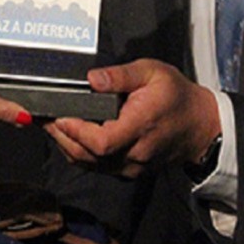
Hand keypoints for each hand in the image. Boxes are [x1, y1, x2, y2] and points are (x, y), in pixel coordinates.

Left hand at [43, 59, 219, 177]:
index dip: (75, 131)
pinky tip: (70, 135)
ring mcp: (131, 166)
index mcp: (141, 126)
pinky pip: (96, 166)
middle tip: (44, 117)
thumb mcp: (152, 72)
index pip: (101, 141)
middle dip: (61, 137)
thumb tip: (92, 78)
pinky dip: (79, 153)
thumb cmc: (176, 97)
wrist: (199, 126)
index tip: (58, 116)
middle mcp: (135, 152)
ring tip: (51, 124)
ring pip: (89, 164)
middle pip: (88, 156)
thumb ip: (120, 75)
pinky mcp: (127, 171)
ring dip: (66, 145)